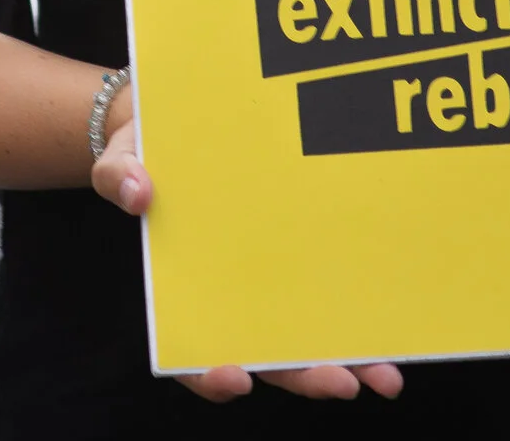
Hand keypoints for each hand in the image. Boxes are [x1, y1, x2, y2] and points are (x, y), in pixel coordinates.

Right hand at [90, 99, 404, 403]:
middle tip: (341, 382)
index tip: (234, 377)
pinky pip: (329, 299)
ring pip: (307, 341)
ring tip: (385, 377)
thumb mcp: (120, 158)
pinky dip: (358, 321)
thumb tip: (136, 192)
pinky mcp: (303, 260)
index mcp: (185, 291)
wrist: (175, 127)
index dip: (209, 374)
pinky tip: (390, 331)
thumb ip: (118, 174)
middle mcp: (233, 300)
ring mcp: (270, 287)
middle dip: (305, 375)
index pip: (190, 352)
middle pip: (266, 357)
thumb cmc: (144, 153)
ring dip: (346, 364)